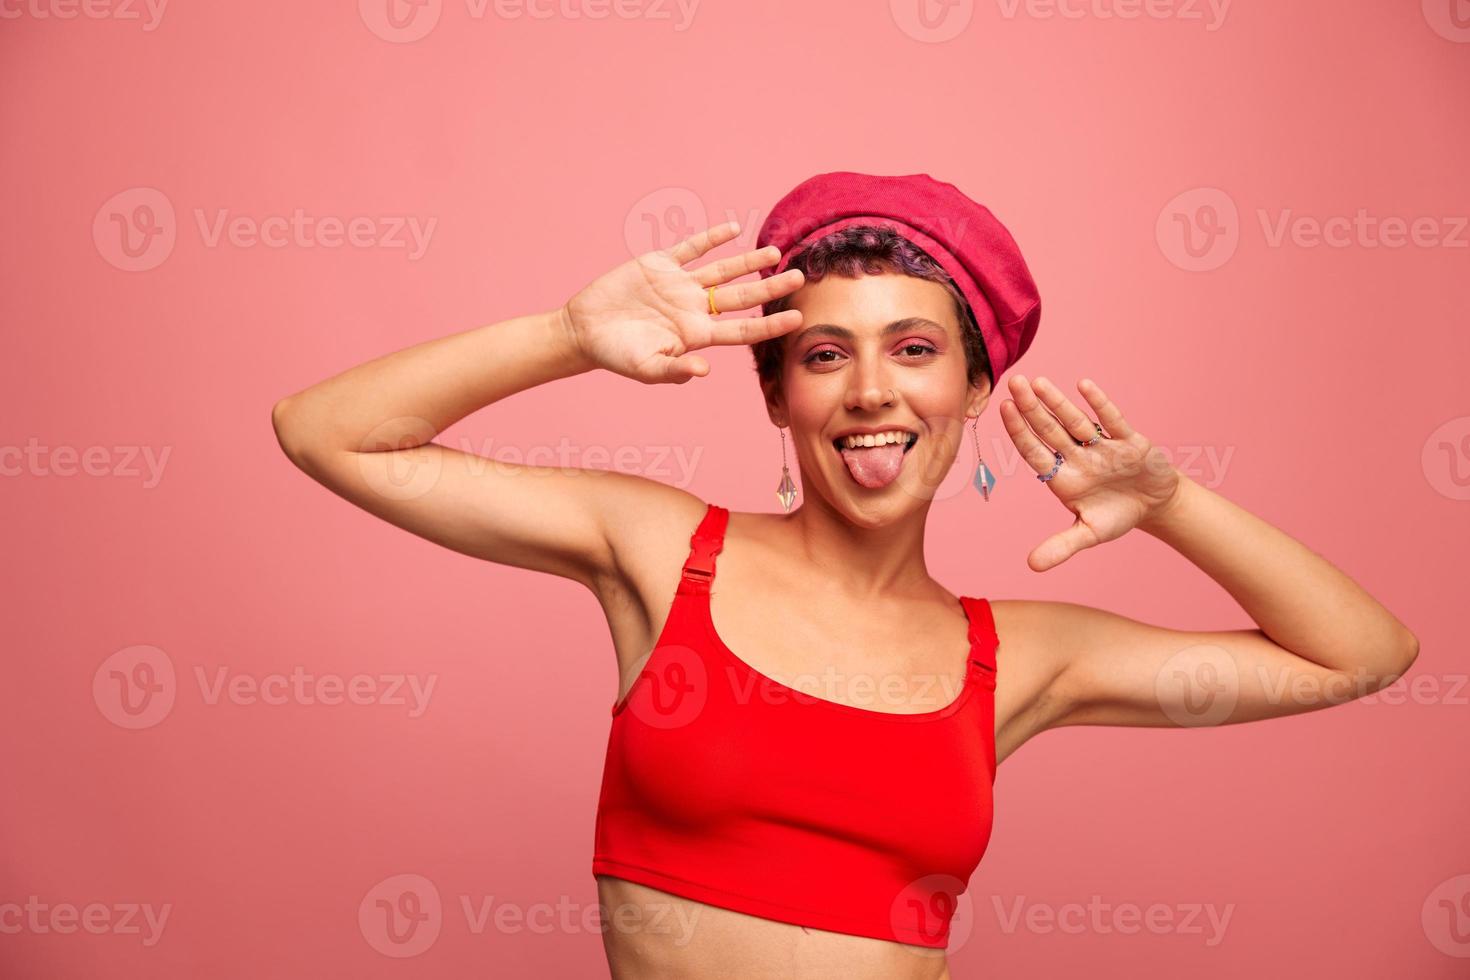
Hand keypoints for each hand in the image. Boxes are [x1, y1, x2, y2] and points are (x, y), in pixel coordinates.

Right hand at [559, 220, 804, 384]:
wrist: (585, 330)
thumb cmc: (616, 356)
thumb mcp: (646, 369)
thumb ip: (674, 371)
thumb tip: (703, 372)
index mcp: (696, 335)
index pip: (742, 331)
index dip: (769, 325)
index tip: (797, 319)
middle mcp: (695, 308)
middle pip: (742, 297)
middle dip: (771, 288)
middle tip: (801, 278)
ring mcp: (680, 285)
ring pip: (723, 270)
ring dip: (749, 261)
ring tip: (775, 252)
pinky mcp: (660, 265)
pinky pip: (691, 248)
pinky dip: (710, 238)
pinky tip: (731, 228)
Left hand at [999, 375, 1181, 571]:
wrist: (1154, 505)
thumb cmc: (1116, 515)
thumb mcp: (1089, 533)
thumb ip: (1061, 546)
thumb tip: (1031, 566)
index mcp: (1062, 477)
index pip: (1035, 452)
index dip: (1019, 432)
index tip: (1004, 409)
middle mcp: (1077, 457)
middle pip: (1050, 430)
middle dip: (1032, 409)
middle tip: (1014, 383)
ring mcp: (1101, 447)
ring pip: (1075, 421)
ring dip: (1057, 402)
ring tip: (1038, 382)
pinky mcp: (1128, 441)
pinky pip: (1112, 420)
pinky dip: (1099, 405)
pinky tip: (1083, 385)